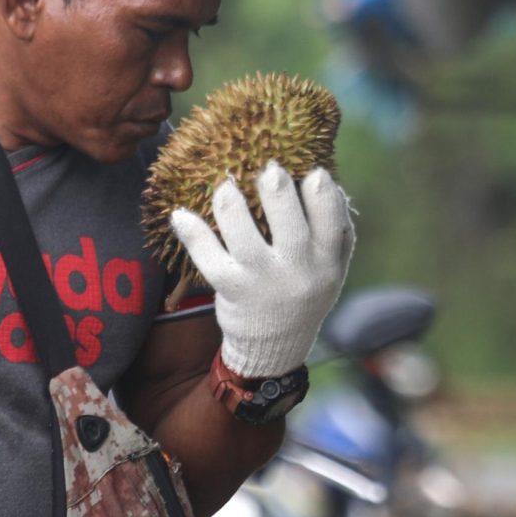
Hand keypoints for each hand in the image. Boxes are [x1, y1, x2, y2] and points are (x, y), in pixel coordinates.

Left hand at [169, 163, 355, 378]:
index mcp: (326, 262)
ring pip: (244, 237)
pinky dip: (193, 234)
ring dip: (231, 205)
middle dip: (278, 192)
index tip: (311, 172)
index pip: (331, 222)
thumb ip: (335, 231)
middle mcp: (297, 272)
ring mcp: (262, 281)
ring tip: (224, 185)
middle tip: (268, 169)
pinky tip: (180, 215)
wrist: (275, 347)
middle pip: (290, 226)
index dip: (322, 193)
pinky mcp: (231, 289)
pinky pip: (209, 258)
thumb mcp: (331, 269)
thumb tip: (327, 183)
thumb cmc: (305, 293)